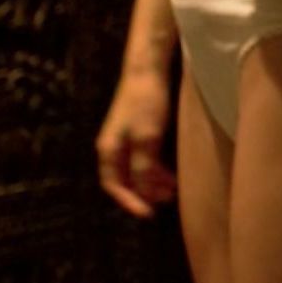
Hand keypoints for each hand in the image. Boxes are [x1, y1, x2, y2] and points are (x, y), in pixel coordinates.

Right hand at [96, 69, 176, 216]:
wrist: (148, 69)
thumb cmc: (146, 104)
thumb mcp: (147, 140)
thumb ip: (143, 169)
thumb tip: (145, 194)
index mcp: (109, 150)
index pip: (113, 185)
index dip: (129, 202)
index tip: (148, 213)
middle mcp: (113, 146)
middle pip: (124, 179)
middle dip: (144, 192)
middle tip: (166, 201)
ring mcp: (124, 137)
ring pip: (135, 169)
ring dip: (152, 181)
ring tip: (172, 189)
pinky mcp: (136, 129)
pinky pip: (143, 158)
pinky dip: (155, 168)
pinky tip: (170, 173)